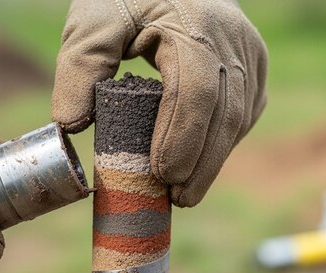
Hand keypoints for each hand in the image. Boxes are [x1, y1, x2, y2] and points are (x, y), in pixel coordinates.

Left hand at [52, 0, 267, 206]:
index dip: (182, 138)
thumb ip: (78, 67)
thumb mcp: (93, 21)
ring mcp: (249, 54)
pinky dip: (221, 141)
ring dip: (213, 159)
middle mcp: (232, 41)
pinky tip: (201, 163)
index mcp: (194, 27)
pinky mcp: (254, 66)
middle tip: (177, 200)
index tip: (163, 176)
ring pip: (239, 118)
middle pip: (225, 114)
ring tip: (185, 191)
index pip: (196, 91)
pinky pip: (244, 112)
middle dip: (201, 164)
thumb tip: (71, 126)